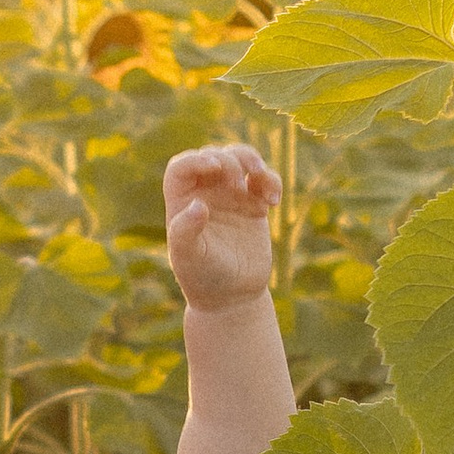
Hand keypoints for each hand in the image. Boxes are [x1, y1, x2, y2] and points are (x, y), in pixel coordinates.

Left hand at [165, 143, 281, 311]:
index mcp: (181, 201)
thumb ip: (186, 231)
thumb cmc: (202, 277)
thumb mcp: (188, 257)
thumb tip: (198, 205)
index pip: (182, 166)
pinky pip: (263, 180)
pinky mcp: (254, 204)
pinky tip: (273, 201)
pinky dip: (271, 181)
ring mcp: (230, 196)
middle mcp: (204, 193)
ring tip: (260, 177)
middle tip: (238, 184)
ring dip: (251, 160)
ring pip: (240, 159)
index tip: (213, 167)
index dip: (196, 160)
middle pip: (214, 156)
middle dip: (229, 161)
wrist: (232, 297)